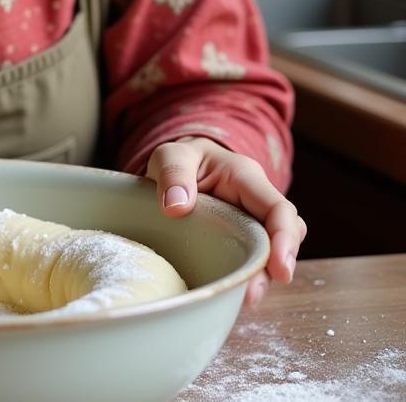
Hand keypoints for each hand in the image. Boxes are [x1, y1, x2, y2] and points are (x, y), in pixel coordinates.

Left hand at [145, 136, 306, 307]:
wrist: (176, 169)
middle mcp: (255, 206)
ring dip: (258, 279)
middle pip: (284, 237)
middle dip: (276, 267)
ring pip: (268, 257)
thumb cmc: (179, 161)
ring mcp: (249, 228)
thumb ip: (173, 173)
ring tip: (242, 299)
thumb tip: (176, 207)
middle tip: (253, 293)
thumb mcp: (170, 156)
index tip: (280, 269)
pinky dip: (241, 281)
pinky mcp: (238, 246)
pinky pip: (247, 265)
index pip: (278, 208)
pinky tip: (228, 295)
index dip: (285, 238)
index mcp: (246, 179)